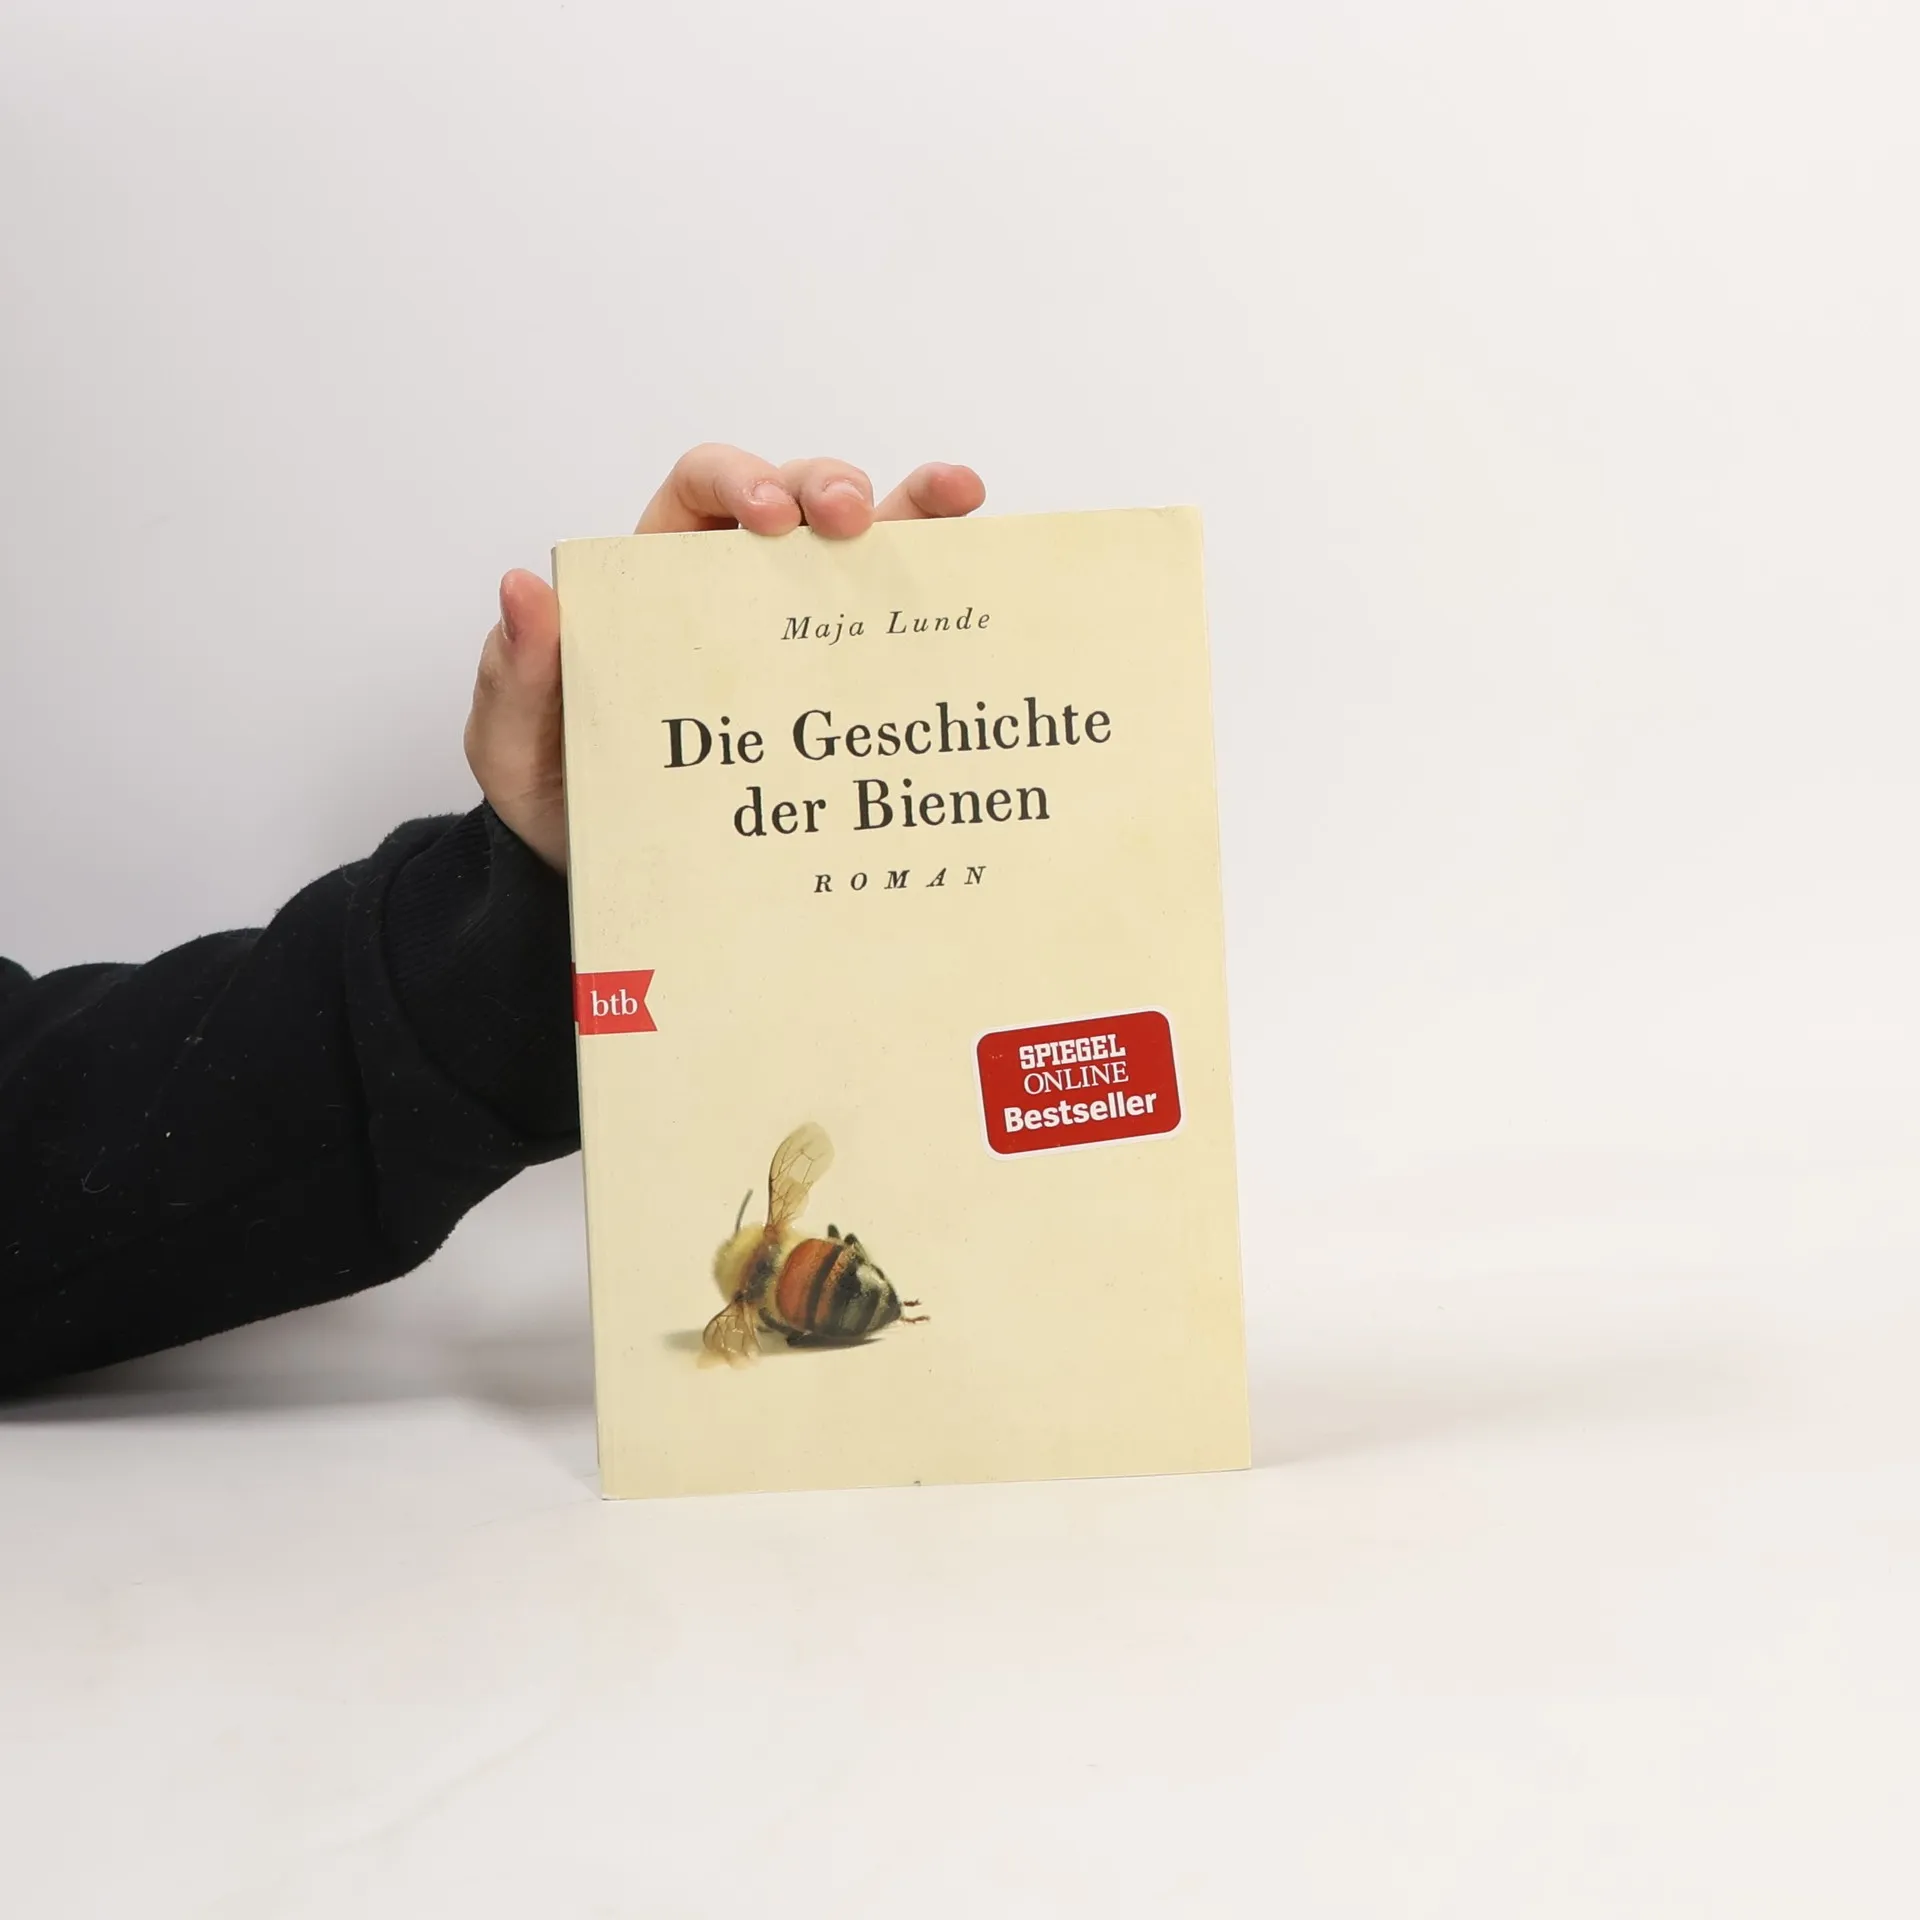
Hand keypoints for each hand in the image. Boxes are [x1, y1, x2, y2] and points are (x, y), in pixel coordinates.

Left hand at [464, 447, 986, 871]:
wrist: (606, 881)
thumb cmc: (559, 800)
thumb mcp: (514, 745)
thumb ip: (517, 674)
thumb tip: (525, 589)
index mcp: (656, 576)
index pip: (702, 488)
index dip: (742, 479)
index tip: (769, 517)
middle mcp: (734, 588)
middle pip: (796, 499)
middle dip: (832, 488)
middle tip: (854, 521)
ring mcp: (796, 636)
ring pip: (862, 548)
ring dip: (913, 510)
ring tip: (960, 496)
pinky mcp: (836, 694)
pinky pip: (891, 637)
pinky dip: (936, 600)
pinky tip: (976, 590)